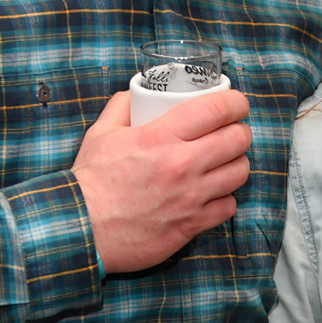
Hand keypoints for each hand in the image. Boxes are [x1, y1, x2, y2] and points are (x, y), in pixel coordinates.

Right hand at [71, 89, 253, 273]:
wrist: (82, 229)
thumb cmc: (91, 182)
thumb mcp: (101, 134)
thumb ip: (121, 107)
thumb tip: (136, 93)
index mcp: (161, 136)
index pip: (217, 109)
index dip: (235, 102)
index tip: (237, 104)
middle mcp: (182, 164)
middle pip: (238, 139)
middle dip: (240, 131)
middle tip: (232, 132)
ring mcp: (190, 196)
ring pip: (240, 172)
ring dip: (237, 163)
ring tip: (225, 162)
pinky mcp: (192, 224)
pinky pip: (229, 206)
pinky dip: (225, 198)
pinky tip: (213, 194)